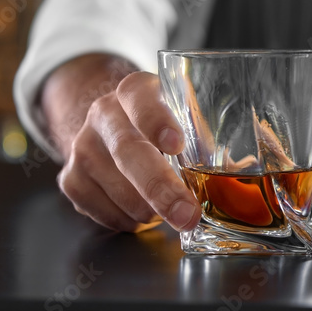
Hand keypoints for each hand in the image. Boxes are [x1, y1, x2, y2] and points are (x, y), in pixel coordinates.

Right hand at [55, 71, 199, 232]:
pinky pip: (102, 209)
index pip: (141, 100)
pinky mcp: (70, 178)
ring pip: (115, 187)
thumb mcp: (182, 115)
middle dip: (159, 187)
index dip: (157, 123)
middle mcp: (104, 113)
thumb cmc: (161, 124)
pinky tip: (144, 213)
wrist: (111, 127)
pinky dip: (129, 219)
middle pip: (127, 151)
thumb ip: (204, 135)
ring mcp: (82, 146)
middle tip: (186, 213)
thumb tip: (241, 169)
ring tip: (172, 212)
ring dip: (149, 209)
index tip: (177, 146)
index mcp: (135, 90)